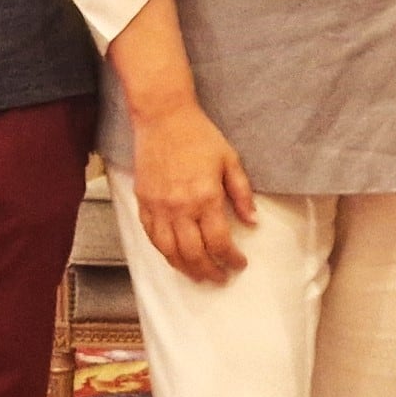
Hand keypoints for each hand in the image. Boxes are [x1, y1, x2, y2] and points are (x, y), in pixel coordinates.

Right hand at [131, 102, 256, 281]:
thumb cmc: (199, 135)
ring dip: (184, 268)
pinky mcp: (143, 202)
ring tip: (197, 275)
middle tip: (220, 278)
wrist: (163, 118)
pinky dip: (163, 252)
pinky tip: (173, 257)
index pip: (219, 241)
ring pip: (169, 251)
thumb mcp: (230, 160)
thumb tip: (252, 222)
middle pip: (194, 254)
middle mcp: (180, 207)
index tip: (239, 264)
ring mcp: (158, 207)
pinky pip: (151, 236)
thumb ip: (241, 193)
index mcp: (205, 197)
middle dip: (209, 271)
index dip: (231, 258)